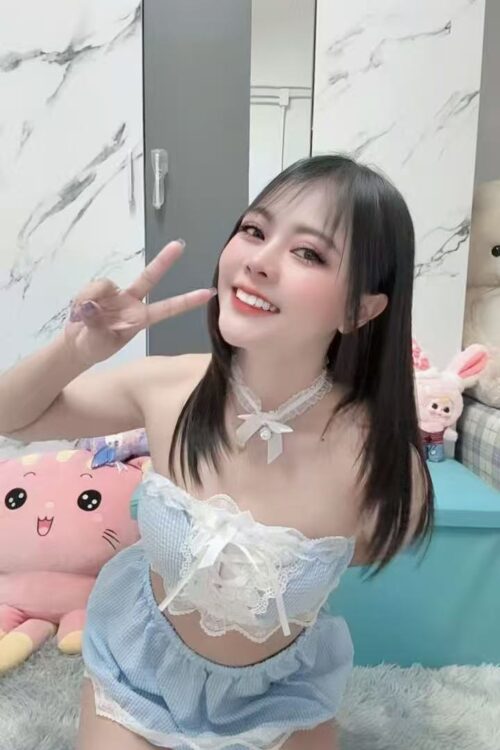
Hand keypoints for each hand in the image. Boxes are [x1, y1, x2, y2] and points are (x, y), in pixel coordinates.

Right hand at [64, 240, 215, 365]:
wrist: (77, 345)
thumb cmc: (95, 347)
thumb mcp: (98, 343)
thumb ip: (96, 325)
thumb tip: (91, 305)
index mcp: (140, 319)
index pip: (168, 309)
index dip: (187, 301)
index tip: (208, 293)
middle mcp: (130, 302)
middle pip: (149, 277)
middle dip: (164, 261)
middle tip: (179, 245)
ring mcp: (114, 295)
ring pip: (104, 285)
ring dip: (90, 297)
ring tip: (82, 316)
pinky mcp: (97, 291)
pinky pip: (90, 288)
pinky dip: (82, 299)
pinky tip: (78, 311)